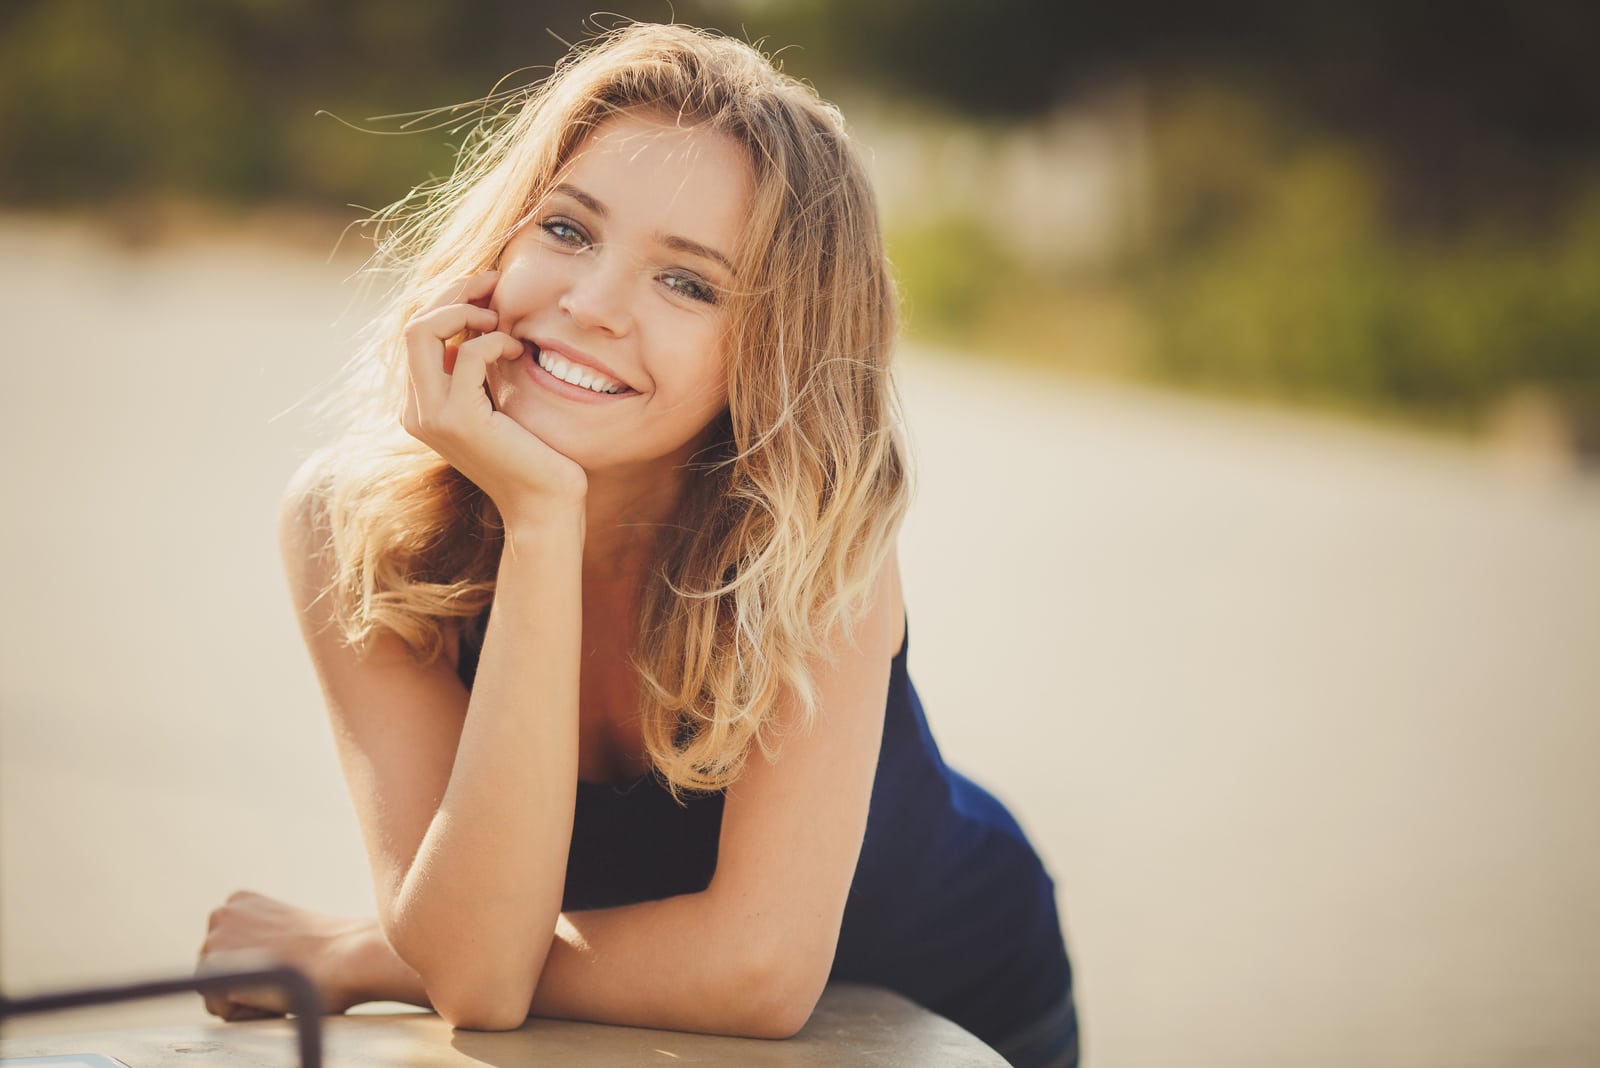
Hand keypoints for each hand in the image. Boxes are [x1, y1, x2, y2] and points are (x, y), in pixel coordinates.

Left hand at [197, 890, 366, 1019]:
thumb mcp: (287, 930)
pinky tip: (270, 998)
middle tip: (284, 975)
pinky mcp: (215, 966)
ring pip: (214, 990)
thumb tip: (251, 957)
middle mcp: (222, 914)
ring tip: (278, 985)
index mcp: (240, 901)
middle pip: (215, 970)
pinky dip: (242, 1012)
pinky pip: (218, 1006)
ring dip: (244, 998)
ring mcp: (214, 938)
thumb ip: (260, 939)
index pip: (226, 952)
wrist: (347, 956)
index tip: (287, 962)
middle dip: (245, 983)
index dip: (256, 968)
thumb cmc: (332, 950)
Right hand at [401, 271, 587, 522]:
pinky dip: (494, 341)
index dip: (449, 300)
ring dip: (466, 311)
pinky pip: (466, 354)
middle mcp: (415, 410)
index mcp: (419, 404)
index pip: (416, 332)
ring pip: (422, 330)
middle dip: (453, 293)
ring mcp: (431, 416)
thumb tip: (481, 312)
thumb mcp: (496, 400)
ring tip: (501, 320)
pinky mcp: (458, 420)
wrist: (544, 505)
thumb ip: (476, 367)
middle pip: (412, 323)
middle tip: (494, 285)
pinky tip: (516, 350)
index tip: (488, 289)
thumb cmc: (531, 453)